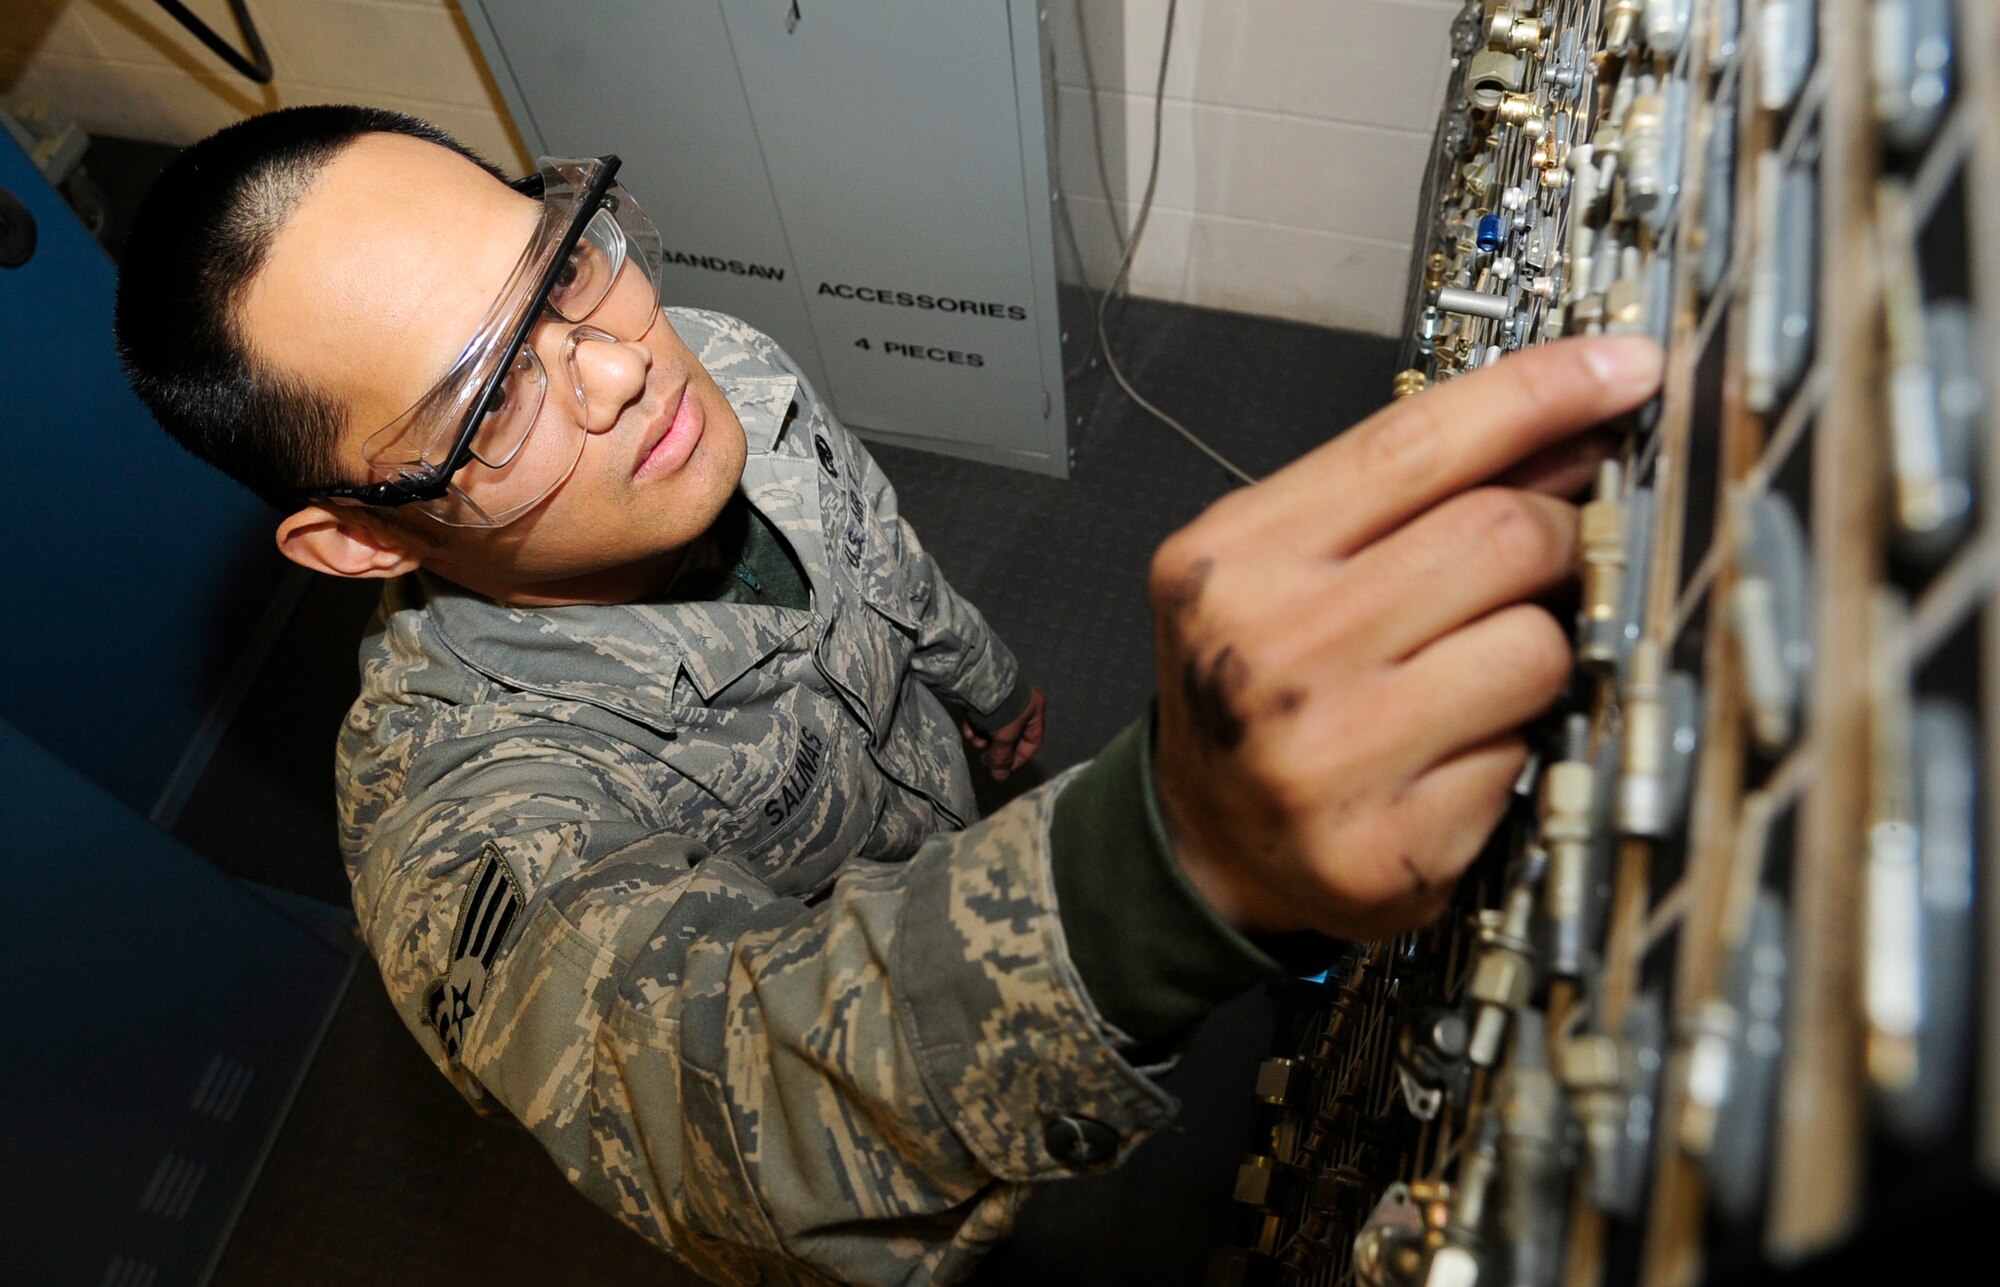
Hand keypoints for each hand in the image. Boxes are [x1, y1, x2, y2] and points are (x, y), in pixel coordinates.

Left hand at [962, 686, 1046, 780]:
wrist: (977, 682)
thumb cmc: (999, 710)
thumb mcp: (1004, 737)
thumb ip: (1003, 758)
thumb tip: (1000, 777)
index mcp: (1035, 709)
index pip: (1033, 741)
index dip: (1019, 758)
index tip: (1003, 769)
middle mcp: (1022, 703)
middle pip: (1012, 736)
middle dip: (997, 749)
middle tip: (985, 759)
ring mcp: (1003, 698)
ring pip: (995, 728)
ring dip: (984, 739)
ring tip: (976, 741)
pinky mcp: (985, 696)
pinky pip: (983, 718)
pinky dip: (976, 726)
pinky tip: (969, 729)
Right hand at [1147, 337, 1661, 940]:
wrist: (1208, 843)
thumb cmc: (1261, 686)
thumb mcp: (1287, 563)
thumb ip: (1403, 494)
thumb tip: (1567, 427)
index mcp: (1234, 560)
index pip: (1414, 443)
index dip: (1540, 392)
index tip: (1626, 368)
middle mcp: (1268, 652)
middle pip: (1498, 535)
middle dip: (1557, 534)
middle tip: (1549, 552)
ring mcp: (1328, 756)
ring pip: (1536, 646)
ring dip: (1540, 647)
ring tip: (1481, 667)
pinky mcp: (1390, 844)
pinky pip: (1528, 753)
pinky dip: (1515, 743)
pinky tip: (1457, 750)